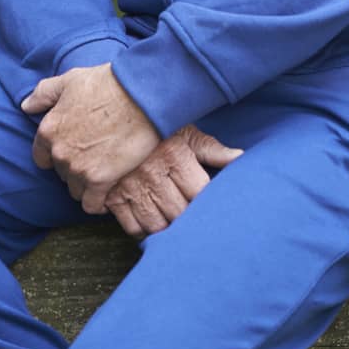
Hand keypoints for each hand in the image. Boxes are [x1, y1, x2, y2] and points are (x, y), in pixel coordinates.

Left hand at [19, 63, 160, 213]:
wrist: (141, 97)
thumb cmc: (108, 84)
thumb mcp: (70, 80)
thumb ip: (44, 94)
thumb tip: (26, 106)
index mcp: (48, 130)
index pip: (42, 157)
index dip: (56, 154)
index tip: (73, 149)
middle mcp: (59, 153)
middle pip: (61, 173)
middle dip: (75, 167)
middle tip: (94, 155)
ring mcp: (78, 169)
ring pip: (75, 190)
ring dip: (87, 184)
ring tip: (104, 172)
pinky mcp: (99, 181)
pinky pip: (91, 205)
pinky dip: (98, 203)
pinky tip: (107, 193)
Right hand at [103, 124, 244, 236]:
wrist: (108, 119)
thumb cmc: (153, 127)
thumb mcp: (183, 131)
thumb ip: (211, 149)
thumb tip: (240, 158)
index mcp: (175, 156)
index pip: (201, 194)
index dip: (208, 202)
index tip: (209, 203)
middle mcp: (153, 175)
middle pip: (180, 214)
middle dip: (187, 217)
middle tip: (190, 213)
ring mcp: (131, 188)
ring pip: (157, 226)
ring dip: (166, 226)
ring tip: (170, 217)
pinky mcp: (112, 198)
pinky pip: (132, 228)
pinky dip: (142, 229)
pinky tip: (148, 218)